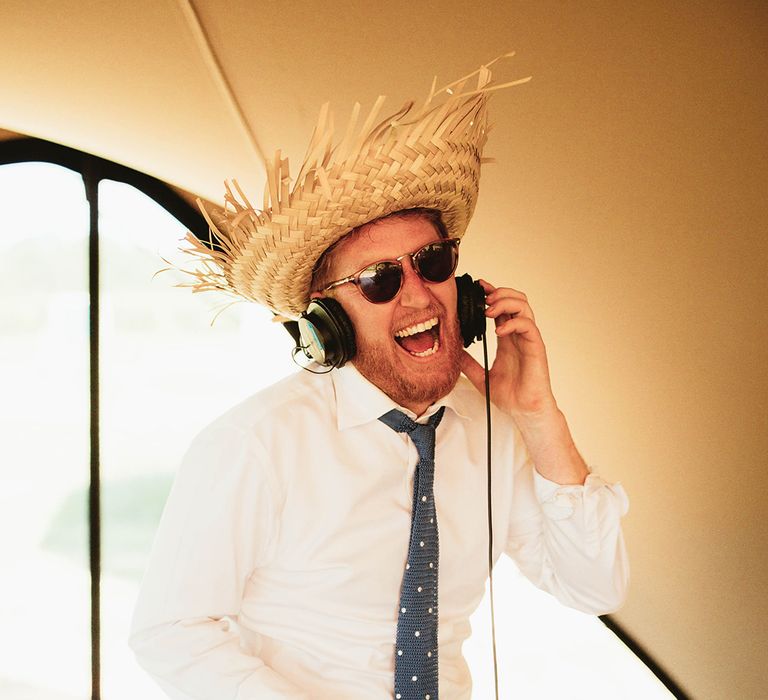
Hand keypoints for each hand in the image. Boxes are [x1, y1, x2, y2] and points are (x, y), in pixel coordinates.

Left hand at [459, 280, 556, 418]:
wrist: (524, 411)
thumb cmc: (509, 395)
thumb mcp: (480, 376)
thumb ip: (468, 362)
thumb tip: (452, 351)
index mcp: (507, 338)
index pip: (502, 307)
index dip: (491, 294)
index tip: (477, 288)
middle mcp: (519, 335)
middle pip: (516, 300)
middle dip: (499, 293)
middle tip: (483, 297)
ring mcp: (528, 340)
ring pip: (524, 307)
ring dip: (506, 302)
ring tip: (489, 309)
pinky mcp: (536, 347)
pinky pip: (528, 326)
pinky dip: (512, 323)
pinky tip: (498, 331)